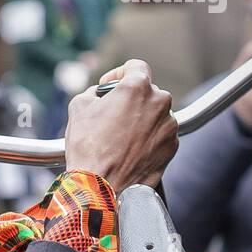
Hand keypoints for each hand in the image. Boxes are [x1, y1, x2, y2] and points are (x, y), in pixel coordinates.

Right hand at [65, 58, 176, 189]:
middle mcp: (159, 102)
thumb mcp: (79, 107)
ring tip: (119, 136)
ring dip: (140, 119)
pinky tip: (129, 149)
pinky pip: (160, 134)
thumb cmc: (88, 146)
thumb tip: (100, 95)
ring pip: (155, 114)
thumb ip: (94, 92)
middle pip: (147, 91)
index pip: (136, 66)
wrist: (101, 184)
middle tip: (111, 115)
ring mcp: (169, 126)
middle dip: (130, 100)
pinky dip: (147, 138)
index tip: (110, 86)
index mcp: (137, 87)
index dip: (119, 73)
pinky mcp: (172, 147)